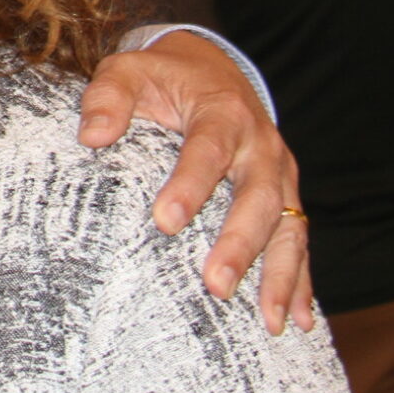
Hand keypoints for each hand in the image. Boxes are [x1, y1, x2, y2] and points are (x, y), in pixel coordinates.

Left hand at [78, 31, 314, 333]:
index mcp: (222, 112)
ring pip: (290, 226)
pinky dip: (302, 281)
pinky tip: (298, 321)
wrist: (213, 69)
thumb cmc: (163, 78)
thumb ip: (108, 97)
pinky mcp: (287, 195)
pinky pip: (299, 240)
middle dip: (241, 243)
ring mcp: (280, 173)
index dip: (189, 184)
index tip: (164, 221)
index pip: (207, 150)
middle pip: (259, 196)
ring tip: (270, 323)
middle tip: (216, 286)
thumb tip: (91, 135)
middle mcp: (260, 145)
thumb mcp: (130, 72)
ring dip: (281, 275)